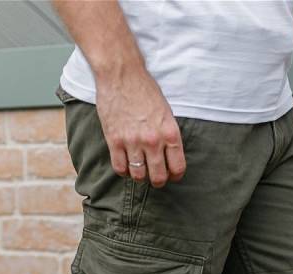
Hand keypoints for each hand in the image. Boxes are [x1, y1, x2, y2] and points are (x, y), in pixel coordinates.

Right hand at [95, 69, 185, 187]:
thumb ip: (168, 135)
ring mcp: (132, 142)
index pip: (178, 167)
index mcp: (170, 133)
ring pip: (138, 175)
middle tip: (154, 176)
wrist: (121, 73)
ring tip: (139, 168)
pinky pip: (120, 168)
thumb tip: (169, 155)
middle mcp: (153, 140)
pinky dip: (123, 170)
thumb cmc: (145, 90)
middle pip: (158, 177)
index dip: (175, 175)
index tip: (171, 175)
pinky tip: (125, 163)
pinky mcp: (114, 141)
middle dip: (158, 180)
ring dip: (140, 176)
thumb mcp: (166, 112)